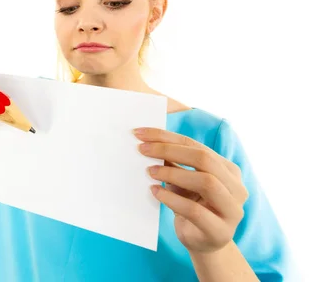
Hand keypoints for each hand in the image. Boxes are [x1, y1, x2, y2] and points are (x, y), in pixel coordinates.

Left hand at [133, 127, 248, 253]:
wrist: (202, 243)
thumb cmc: (191, 206)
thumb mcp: (183, 182)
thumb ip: (174, 163)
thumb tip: (148, 142)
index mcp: (228, 170)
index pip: (196, 145)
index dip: (167, 137)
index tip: (140, 134)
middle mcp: (236, 187)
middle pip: (204, 159)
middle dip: (169, 150)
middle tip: (142, 150)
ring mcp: (232, 210)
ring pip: (206, 182)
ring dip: (173, 173)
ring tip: (150, 171)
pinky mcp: (220, 231)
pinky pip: (195, 210)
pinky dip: (171, 199)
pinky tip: (155, 192)